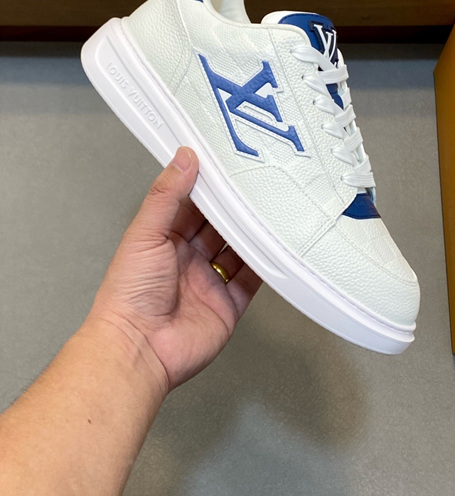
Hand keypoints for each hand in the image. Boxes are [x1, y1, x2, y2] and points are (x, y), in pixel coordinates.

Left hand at [89, 147, 261, 391]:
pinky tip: (272, 250)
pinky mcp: (226, 305)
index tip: (228, 166)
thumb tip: (183, 158)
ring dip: (252, 235)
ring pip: (238, 251)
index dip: (210, 187)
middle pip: (219, 227)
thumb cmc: (129, 294)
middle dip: (236, 209)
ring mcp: (209, 282)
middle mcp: (188, 260)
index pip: (193, 205)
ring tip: (269, 212)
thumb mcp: (145, 233)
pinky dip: (263, 266)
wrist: (139, 348)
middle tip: (257, 185)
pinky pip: (250, 281)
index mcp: (165, 239)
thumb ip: (166, 195)